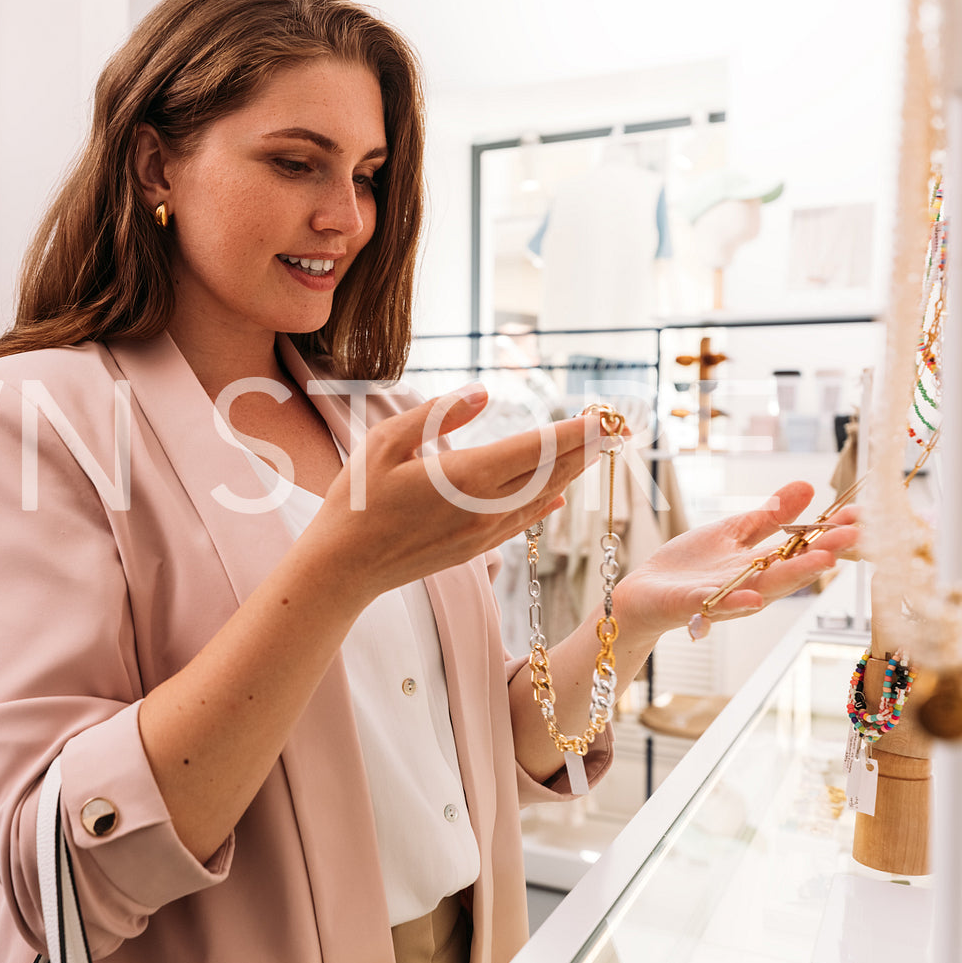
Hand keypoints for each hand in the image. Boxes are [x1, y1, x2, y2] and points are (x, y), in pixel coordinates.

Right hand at [308, 386, 603, 600]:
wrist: (344, 568)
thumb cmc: (355, 500)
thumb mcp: (385, 442)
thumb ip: (437, 414)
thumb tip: (483, 394)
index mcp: (467, 477)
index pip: (537, 448)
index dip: (576, 431)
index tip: (605, 416)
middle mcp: (485, 507)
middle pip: (550, 472)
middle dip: (586, 448)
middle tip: (617, 425)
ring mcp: (483, 533)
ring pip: (541, 497)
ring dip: (572, 472)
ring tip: (596, 450)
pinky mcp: (474, 549)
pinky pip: (523, 521)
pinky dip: (546, 501)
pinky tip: (559, 494)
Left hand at [611, 480, 860, 641]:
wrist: (646, 592)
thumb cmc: (691, 565)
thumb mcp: (732, 531)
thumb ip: (769, 515)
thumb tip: (807, 486)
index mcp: (762, 564)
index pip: (802, 547)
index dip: (831, 533)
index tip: (862, 516)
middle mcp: (752, 584)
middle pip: (793, 568)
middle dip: (825, 551)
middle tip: (858, 535)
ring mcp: (726, 596)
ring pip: (765, 587)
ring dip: (794, 575)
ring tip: (824, 561)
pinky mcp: (695, 606)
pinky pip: (718, 605)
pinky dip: (736, 603)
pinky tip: (754, 597)